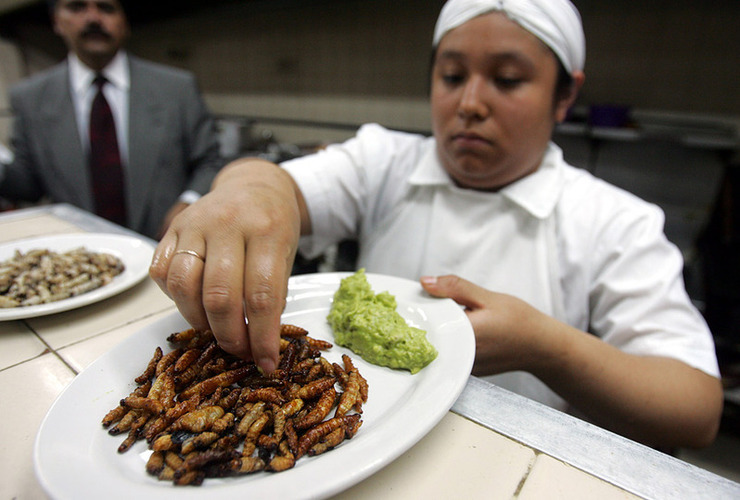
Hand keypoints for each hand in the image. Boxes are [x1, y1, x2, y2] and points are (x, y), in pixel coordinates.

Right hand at [149, 159, 303, 372]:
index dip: (262, 337)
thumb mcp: (286, 253)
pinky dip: (175, 297)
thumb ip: (273, 292)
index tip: (266, 363)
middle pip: (219, 295)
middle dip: (229, 335)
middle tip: (238, 350)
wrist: (255, 184)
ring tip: (215, 329)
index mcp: (267, 231)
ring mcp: (196, 223)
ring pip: (184, 286)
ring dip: (198, 320)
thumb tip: (259, 344)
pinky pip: (162, 272)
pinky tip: (194, 302)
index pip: (262, 295)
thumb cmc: (274, 226)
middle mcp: (229, 224)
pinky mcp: (173, 227)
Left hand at [421, 274, 723, 447]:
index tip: (395, 303)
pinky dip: (439, 339)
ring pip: (434, 347)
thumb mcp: (487, 296)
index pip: (424, 325)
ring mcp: (462, 367)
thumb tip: (424, 281)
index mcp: (463, 336)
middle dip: (413, 323)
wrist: (544, 348)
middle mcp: (459, 356)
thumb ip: (455, 288)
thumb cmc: (520, 321)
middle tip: (398, 307)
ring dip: (426, 331)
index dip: (407, 314)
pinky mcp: (465, 370)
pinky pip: (445, 353)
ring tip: (415, 314)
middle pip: (425, 339)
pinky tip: (437, 326)